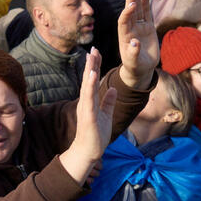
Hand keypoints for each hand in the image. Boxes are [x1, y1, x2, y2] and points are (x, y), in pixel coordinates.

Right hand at [59, 47, 117, 184]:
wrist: (89, 152)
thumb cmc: (96, 135)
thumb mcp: (106, 115)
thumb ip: (109, 102)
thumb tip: (114, 89)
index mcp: (90, 101)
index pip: (93, 80)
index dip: (94, 66)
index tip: (96, 53)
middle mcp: (86, 102)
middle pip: (89, 79)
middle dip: (91, 64)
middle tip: (93, 48)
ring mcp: (86, 108)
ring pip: (88, 85)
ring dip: (90, 70)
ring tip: (92, 56)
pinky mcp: (88, 115)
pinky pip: (89, 98)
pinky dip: (91, 86)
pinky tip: (92, 75)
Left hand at [117, 0, 158, 89]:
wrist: (142, 69)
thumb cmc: (136, 66)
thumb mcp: (134, 62)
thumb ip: (133, 53)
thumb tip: (134, 42)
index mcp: (124, 36)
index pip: (123, 21)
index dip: (127, 12)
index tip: (131, 4)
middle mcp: (130, 29)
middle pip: (129, 12)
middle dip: (130, 0)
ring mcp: (139, 28)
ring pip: (138, 11)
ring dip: (137, 0)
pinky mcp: (148, 28)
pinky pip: (147, 15)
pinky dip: (146, 5)